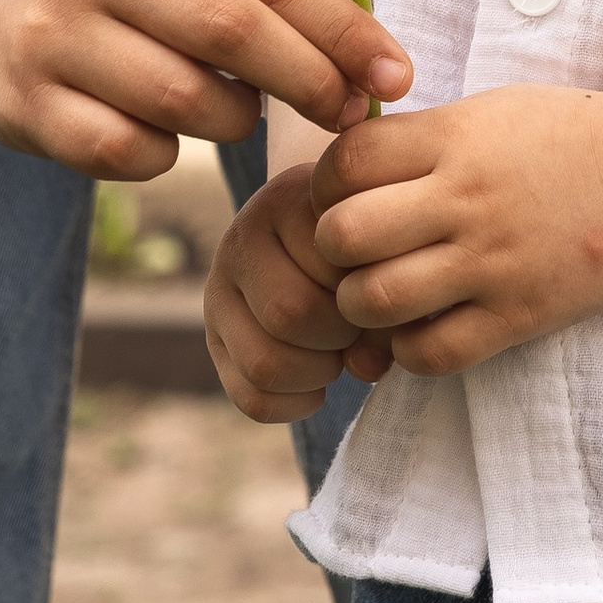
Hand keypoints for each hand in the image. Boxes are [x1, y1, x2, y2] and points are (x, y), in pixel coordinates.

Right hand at [0, 0, 411, 182]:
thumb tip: (375, 60)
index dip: (343, 31)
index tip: (396, 76)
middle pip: (234, 34)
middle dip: (309, 82)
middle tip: (347, 114)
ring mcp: (53, 34)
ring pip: (187, 102)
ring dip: (234, 121)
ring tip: (233, 110)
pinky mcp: (24, 106)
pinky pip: (131, 153)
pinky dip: (167, 154)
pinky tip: (162, 133)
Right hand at [205, 165, 395, 421]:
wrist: (330, 233)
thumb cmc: (368, 240)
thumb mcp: (383, 246)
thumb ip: (388, 296)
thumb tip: (366, 366)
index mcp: (286, 199)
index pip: (330, 263)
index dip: (367, 294)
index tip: (380, 287)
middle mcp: (240, 238)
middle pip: (290, 314)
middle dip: (340, 335)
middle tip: (358, 325)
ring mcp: (219, 290)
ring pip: (265, 364)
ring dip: (320, 372)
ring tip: (339, 349)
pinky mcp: (214, 340)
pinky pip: (253, 399)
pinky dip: (296, 403)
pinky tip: (319, 380)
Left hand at [311, 84, 602, 372]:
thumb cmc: (565, 139)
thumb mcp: (488, 111)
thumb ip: (419, 136)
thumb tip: (340, 165)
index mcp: (455, 138)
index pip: (344, 162)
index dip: (325, 183)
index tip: (343, 194)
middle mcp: (466, 198)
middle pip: (343, 234)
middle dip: (330, 248)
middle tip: (352, 251)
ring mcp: (493, 262)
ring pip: (375, 299)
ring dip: (360, 304)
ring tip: (380, 294)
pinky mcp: (518, 316)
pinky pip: (430, 353)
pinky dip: (408, 350)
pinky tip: (421, 328)